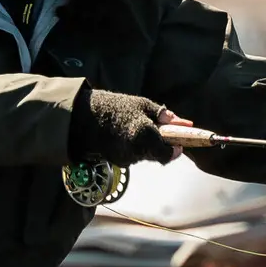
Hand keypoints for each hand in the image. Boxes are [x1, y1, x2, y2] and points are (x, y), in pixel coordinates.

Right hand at [70, 87, 184, 165]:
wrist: (85, 117)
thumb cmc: (115, 107)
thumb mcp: (142, 104)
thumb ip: (162, 115)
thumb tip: (180, 122)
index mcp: (145, 134)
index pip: (167, 154)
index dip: (174, 150)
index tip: (177, 144)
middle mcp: (136, 150)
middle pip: (156, 155)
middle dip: (159, 145)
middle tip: (156, 131)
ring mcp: (126, 158)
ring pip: (144, 155)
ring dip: (145, 145)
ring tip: (135, 129)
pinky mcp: (117, 162)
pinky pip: (132, 156)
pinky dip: (133, 148)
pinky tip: (125, 136)